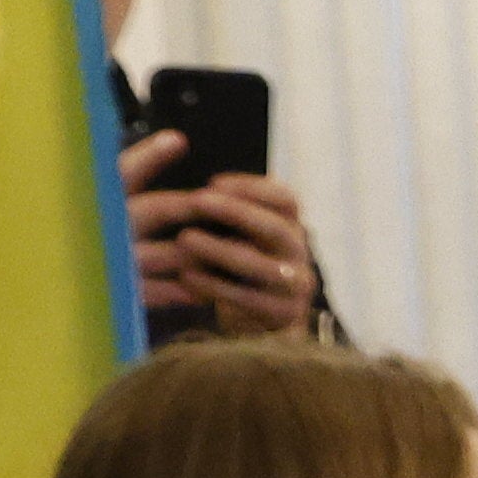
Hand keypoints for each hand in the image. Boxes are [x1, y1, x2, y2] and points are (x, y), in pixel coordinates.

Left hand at [117, 135, 323, 339]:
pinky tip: (188, 277)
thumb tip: (177, 147)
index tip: (213, 182)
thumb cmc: (236, 273)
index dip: (251, 188)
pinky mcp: (284, 317)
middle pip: (278, 227)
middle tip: (199, 200)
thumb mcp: (236, 235)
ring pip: (263, 265)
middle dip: (237, 212)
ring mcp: (296, 287)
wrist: (257, 329)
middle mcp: (300, 253)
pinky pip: (251, 300)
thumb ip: (225, 208)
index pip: (285, 199)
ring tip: (185, 240)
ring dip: (222, 250)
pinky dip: (218, 287)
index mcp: (290, 227)